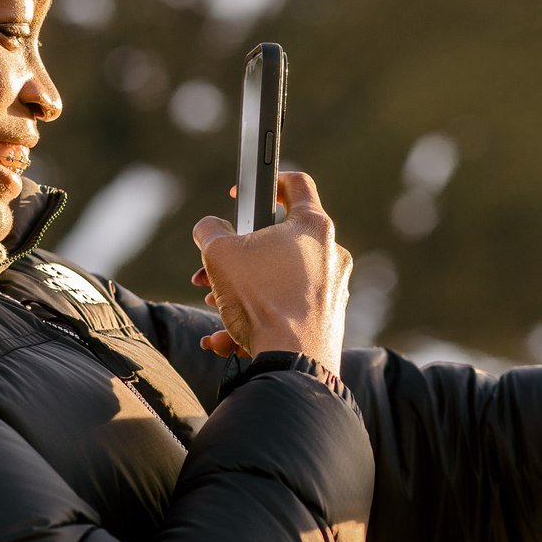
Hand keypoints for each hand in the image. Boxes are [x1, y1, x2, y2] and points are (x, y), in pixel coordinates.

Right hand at [190, 170, 351, 371]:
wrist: (293, 361)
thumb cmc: (261, 300)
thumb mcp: (219, 254)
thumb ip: (209, 230)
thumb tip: (209, 228)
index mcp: (313, 227)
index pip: (296, 184)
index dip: (266, 180)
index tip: (243, 194)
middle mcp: (331, 254)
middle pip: (278, 241)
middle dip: (239, 255)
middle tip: (213, 269)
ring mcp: (332, 289)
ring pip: (278, 279)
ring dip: (242, 289)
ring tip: (215, 305)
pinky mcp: (327, 319)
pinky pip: (285, 310)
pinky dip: (256, 318)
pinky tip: (225, 338)